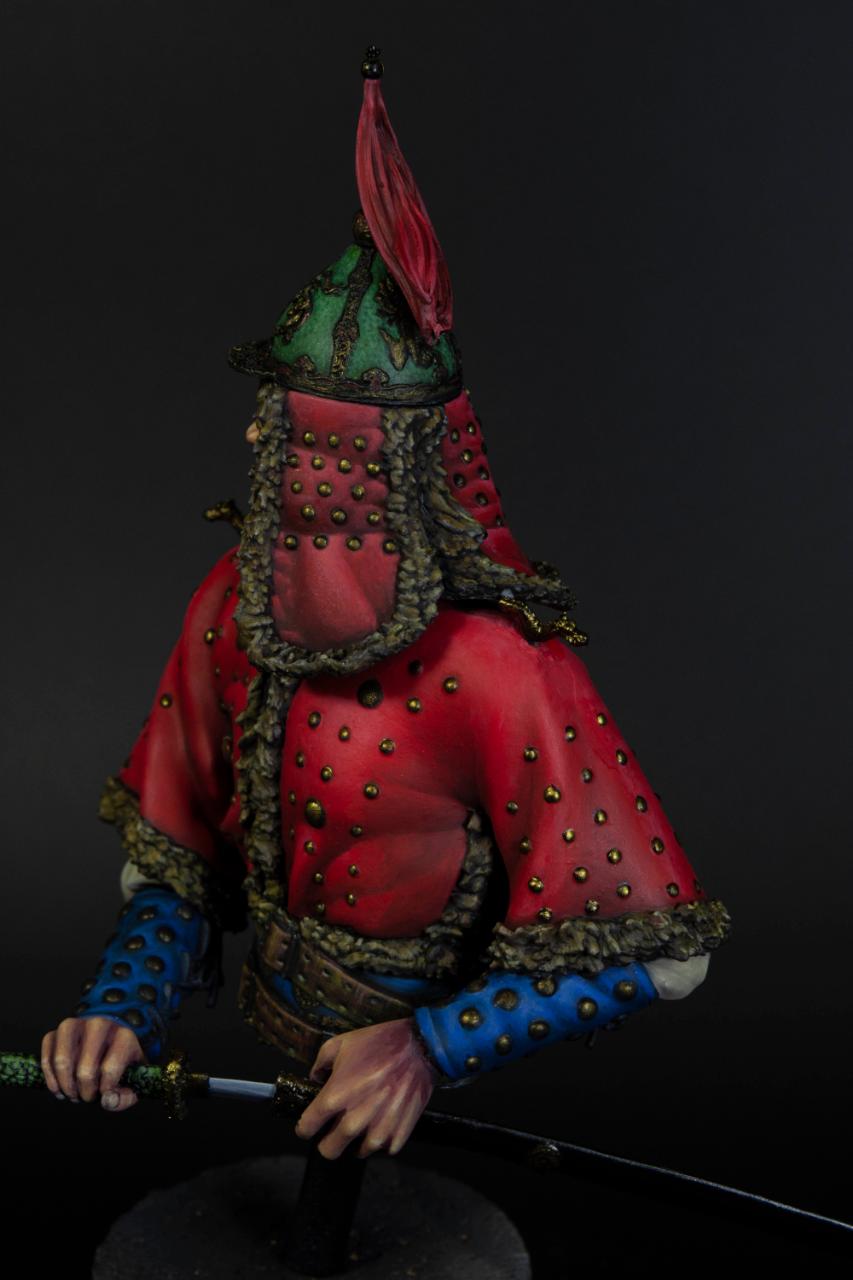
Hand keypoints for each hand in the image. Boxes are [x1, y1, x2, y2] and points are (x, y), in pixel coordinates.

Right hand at [41, 1016, 145, 1111]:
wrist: (109, 1037)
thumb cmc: (122, 1062)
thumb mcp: (134, 1078)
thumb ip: (126, 1096)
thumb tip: (107, 1101)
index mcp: (124, 1035)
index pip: (110, 1069)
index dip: (105, 1091)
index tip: (105, 1095)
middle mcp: (100, 1025)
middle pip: (85, 1070)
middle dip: (85, 1093)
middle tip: (88, 1097)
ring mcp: (76, 1025)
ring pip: (62, 1061)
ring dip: (66, 1087)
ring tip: (73, 1094)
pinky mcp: (56, 1032)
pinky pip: (47, 1058)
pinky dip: (51, 1080)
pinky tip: (60, 1088)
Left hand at [295, 1017, 438, 1159]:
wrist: (418, 1048)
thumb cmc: (378, 1043)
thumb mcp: (340, 1043)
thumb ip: (320, 1064)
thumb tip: (315, 1079)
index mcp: (334, 1098)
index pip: (306, 1129)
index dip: (305, 1127)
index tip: (310, 1124)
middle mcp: (353, 1121)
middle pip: (329, 1151)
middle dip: (328, 1141)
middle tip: (336, 1128)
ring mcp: (378, 1130)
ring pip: (358, 1152)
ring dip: (358, 1140)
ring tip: (365, 1120)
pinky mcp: (398, 1134)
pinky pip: (384, 1148)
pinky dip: (383, 1137)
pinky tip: (384, 1119)